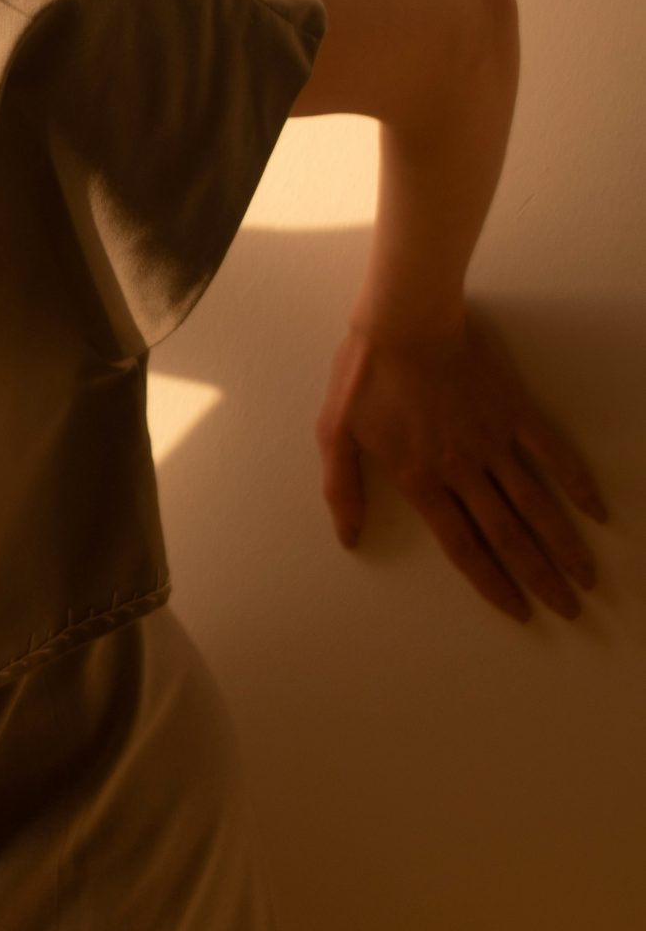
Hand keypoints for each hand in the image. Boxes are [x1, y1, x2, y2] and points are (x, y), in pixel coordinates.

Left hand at [315, 299, 608, 619]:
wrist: (405, 320)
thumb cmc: (365, 374)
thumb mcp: (334, 432)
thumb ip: (341, 489)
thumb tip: (348, 538)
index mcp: (421, 479)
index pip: (463, 546)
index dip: (492, 582)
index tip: (518, 610)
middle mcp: (464, 470)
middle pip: (509, 536)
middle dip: (540, 577)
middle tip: (569, 609)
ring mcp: (494, 441)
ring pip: (537, 504)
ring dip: (564, 544)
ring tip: (588, 577)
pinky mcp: (515, 412)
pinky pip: (553, 454)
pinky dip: (577, 483)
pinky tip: (597, 510)